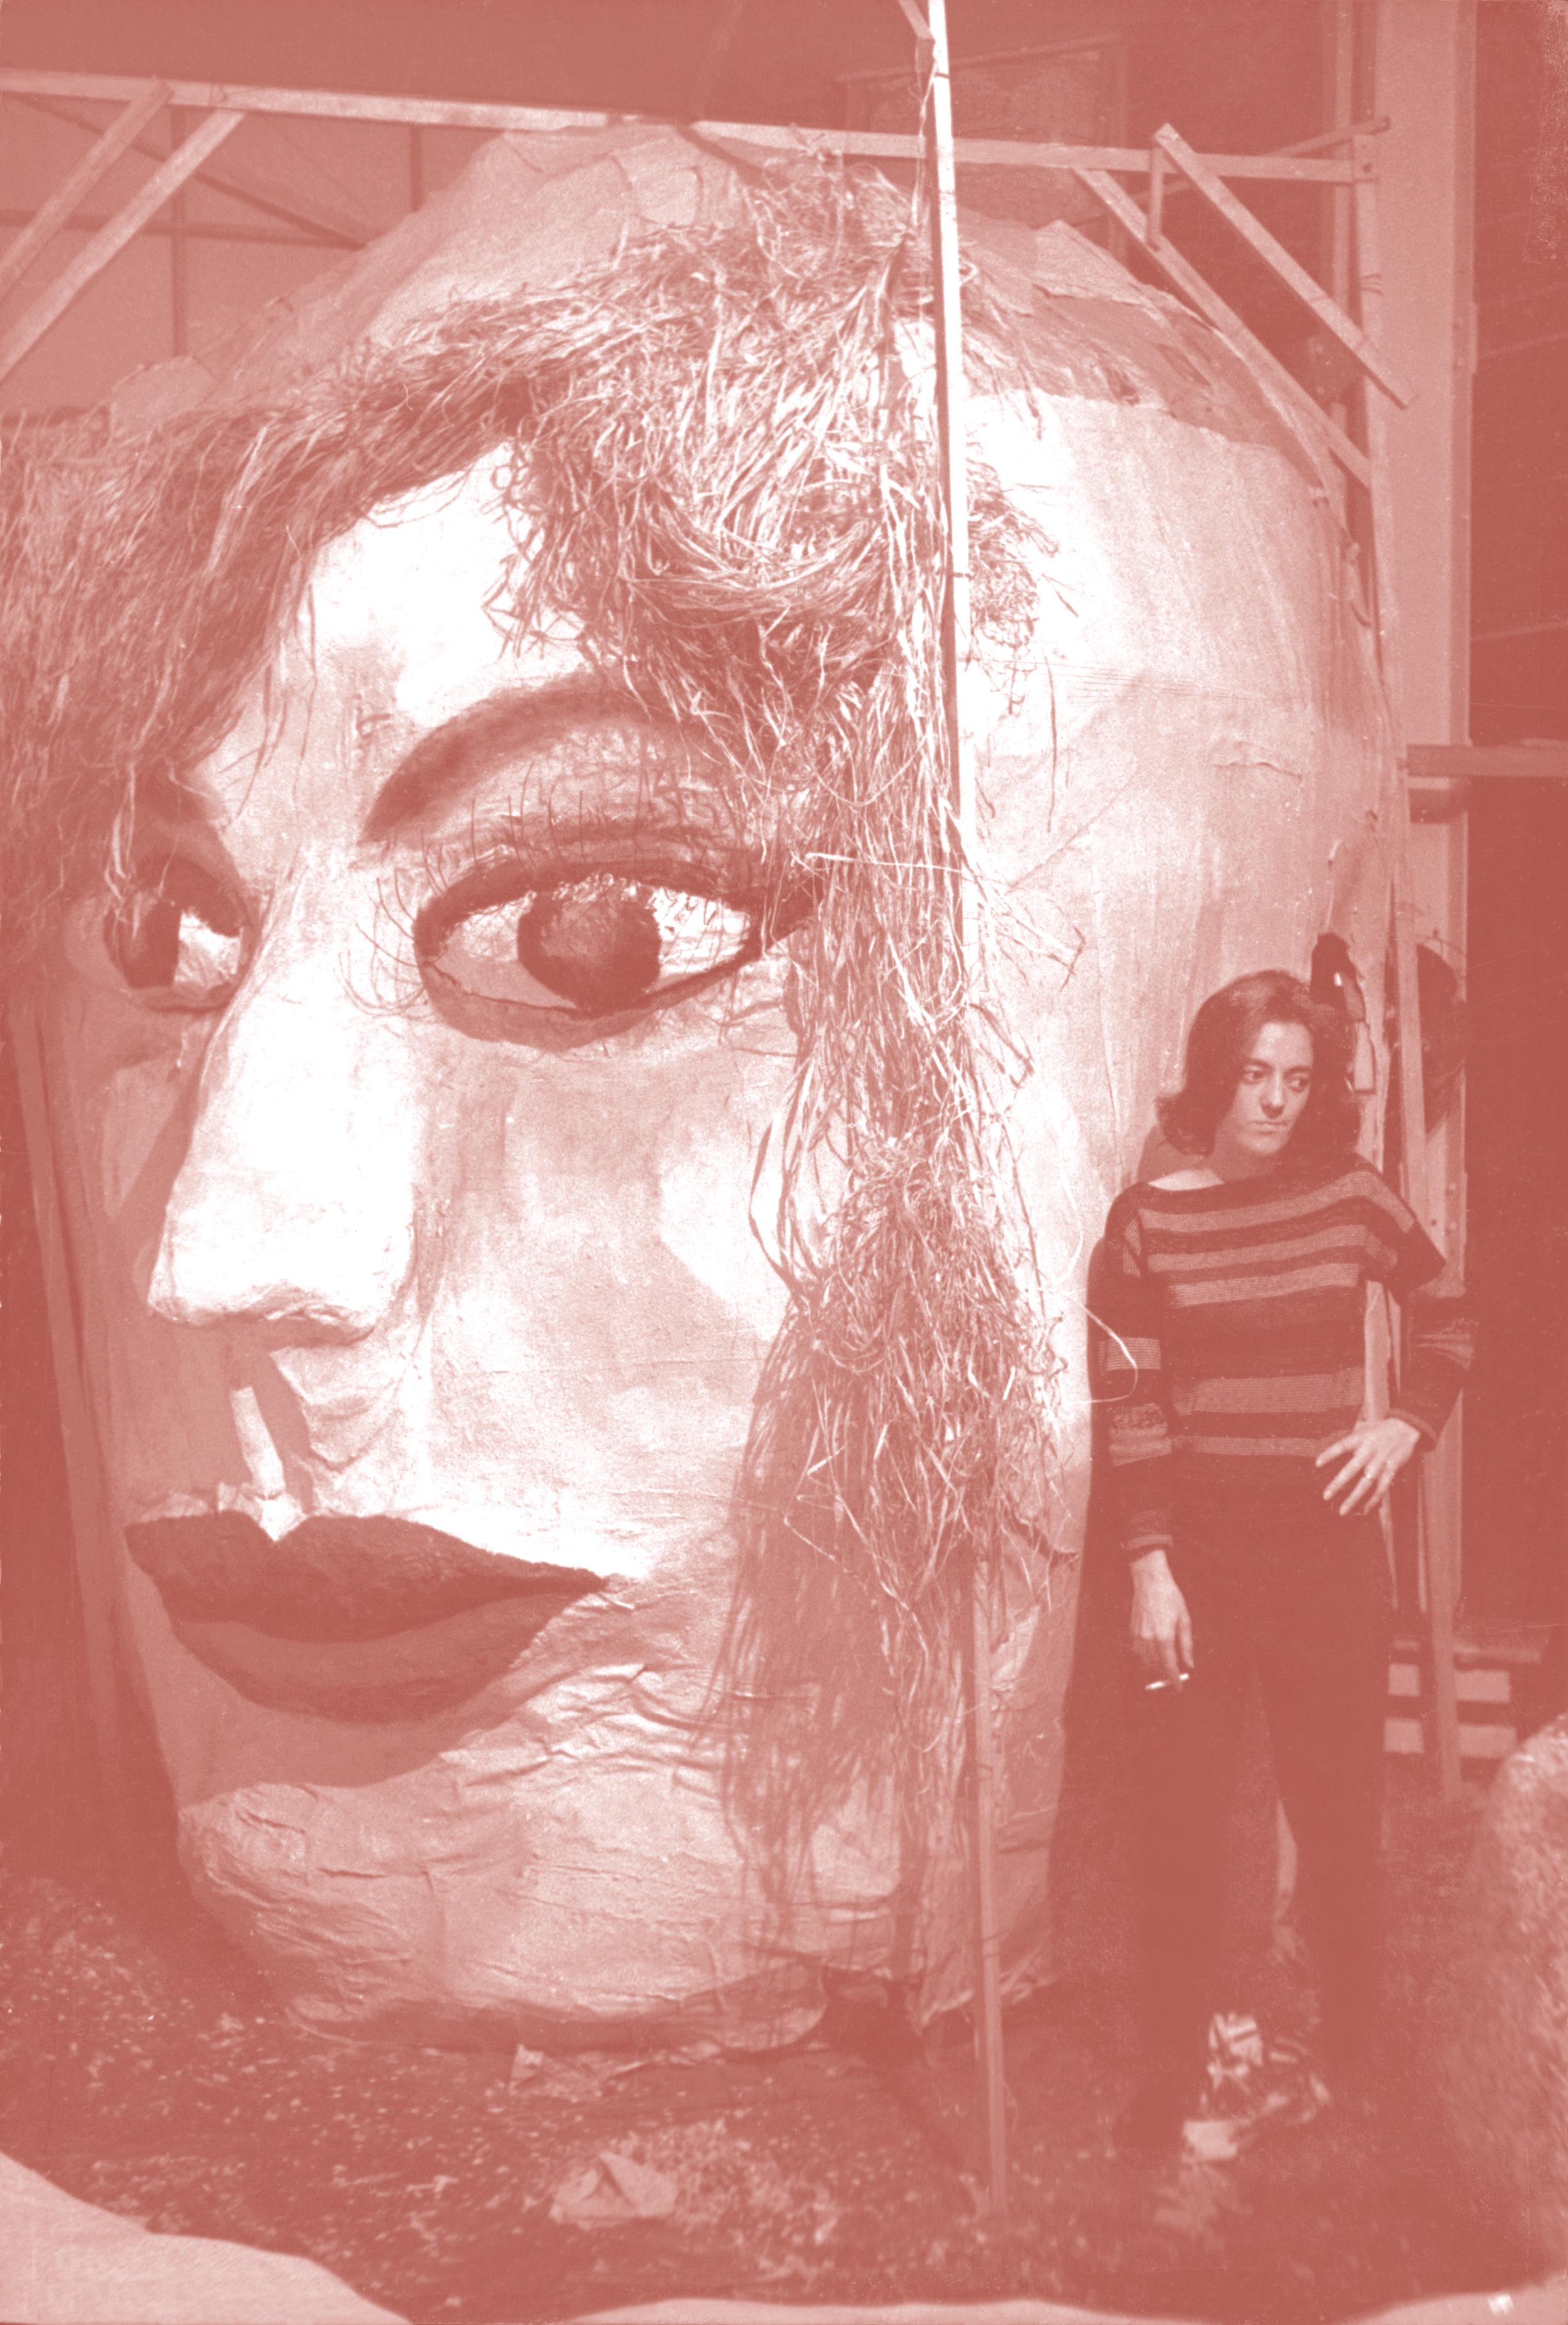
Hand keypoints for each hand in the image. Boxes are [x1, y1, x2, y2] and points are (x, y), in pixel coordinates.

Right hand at [1130, 1549, 1192, 1685]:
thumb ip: (1186, 1645)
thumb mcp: (1184, 1620)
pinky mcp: (1131, 1631)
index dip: (1174, 1680)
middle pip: (1155, 1667)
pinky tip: (1153, 1655)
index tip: (1179, 1688)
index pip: (1169, 1667)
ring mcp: (1137, 1636)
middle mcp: (1148, 1639)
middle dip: (1165, 1675)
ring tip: (1164, 1666)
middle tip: (1174, 1676)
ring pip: (1144, 1662)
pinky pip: (1137, 1652)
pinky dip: (1145, 1658)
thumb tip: (1190, 1664)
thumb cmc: (1170, 1598)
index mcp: (1164, 1637)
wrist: (1150, 1581)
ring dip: (1154, 1668)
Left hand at [1316, 1416, 1421, 1515]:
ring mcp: (1380, 1462)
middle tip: (1325, 1496)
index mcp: (1360, 1438)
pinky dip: (1373, 1500)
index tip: (1317, 1463)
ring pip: (1366, 1483)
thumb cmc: (1380, 1429)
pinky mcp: (1391, 1470)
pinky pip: (1381, 1487)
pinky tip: (1364, 1510)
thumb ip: (1350, 1439)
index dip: (1329, 1454)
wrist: (1406, 1428)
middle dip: (1338, 1484)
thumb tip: (1333, 1448)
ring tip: (1342, 1511)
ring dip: (1354, 1498)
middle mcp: (1369, 1451)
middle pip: (1351, 1469)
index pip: (1341, 1446)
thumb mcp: (1363, 1428)